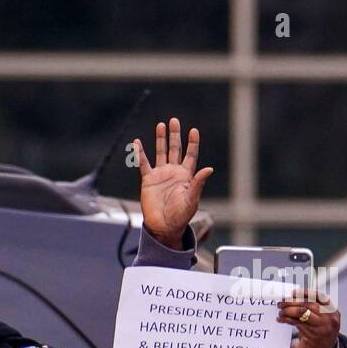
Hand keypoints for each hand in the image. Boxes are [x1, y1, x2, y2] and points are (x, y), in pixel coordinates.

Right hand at [134, 118, 213, 249]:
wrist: (164, 226)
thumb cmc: (181, 216)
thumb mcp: (192, 199)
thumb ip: (198, 183)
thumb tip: (209, 168)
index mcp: (186, 176)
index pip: (190, 155)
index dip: (192, 143)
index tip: (193, 130)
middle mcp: (174, 172)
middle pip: (175, 149)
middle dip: (175, 135)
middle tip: (174, 120)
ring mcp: (161, 175)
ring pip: (160, 152)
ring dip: (161, 139)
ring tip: (161, 125)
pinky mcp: (148, 180)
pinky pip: (143, 164)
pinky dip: (139, 153)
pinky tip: (137, 142)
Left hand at [278, 290, 339, 347]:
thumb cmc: (320, 328)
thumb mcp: (322, 316)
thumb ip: (312, 306)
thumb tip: (292, 296)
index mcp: (332, 309)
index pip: (320, 297)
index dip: (306, 293)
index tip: (293, 292)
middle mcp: (330, 318)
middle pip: (309, 305)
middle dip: (293, 302)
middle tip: (282, 303)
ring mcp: (323, 328)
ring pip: (303, 315)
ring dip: (288, 311)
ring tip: (280, 311)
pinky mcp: (314, 336)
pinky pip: (298, 325)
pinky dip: (288, 320)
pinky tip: (282, 319)